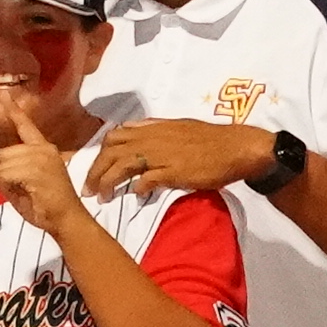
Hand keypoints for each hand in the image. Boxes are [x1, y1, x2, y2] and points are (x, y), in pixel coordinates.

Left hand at [0, 93, 82, 236]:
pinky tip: (28, 192)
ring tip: (27, 191)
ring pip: (4, 165)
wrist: (66, 218)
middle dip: (5, 172)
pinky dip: (9, 187)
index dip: (14, 111)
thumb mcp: (21, 186)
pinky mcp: (37, 169)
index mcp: (43, 149)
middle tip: (23, 188)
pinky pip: (6, 174)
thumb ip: (5, 174)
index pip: (26, 126)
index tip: (4, 95)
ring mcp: (41, 158)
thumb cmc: (45, 205)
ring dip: (7, 182)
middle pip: (5, 152)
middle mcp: (43, 149)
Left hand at [86, 118, 278, 201]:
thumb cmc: (210, 140)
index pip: (114, 136)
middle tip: (89, 189)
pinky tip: (137, 196)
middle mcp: (152, 138)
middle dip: (95, 171)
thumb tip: (135, 136)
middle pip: (110, 151)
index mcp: (152, 128)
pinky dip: (137, 189)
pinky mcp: (173, 171)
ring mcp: (161, 154)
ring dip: (107, 182)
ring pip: (121, 165)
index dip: (100, 153)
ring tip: (103, 198)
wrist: (237, 147)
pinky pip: (146, 180)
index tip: (95, 168)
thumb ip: (154, 132)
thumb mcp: (178, 128)